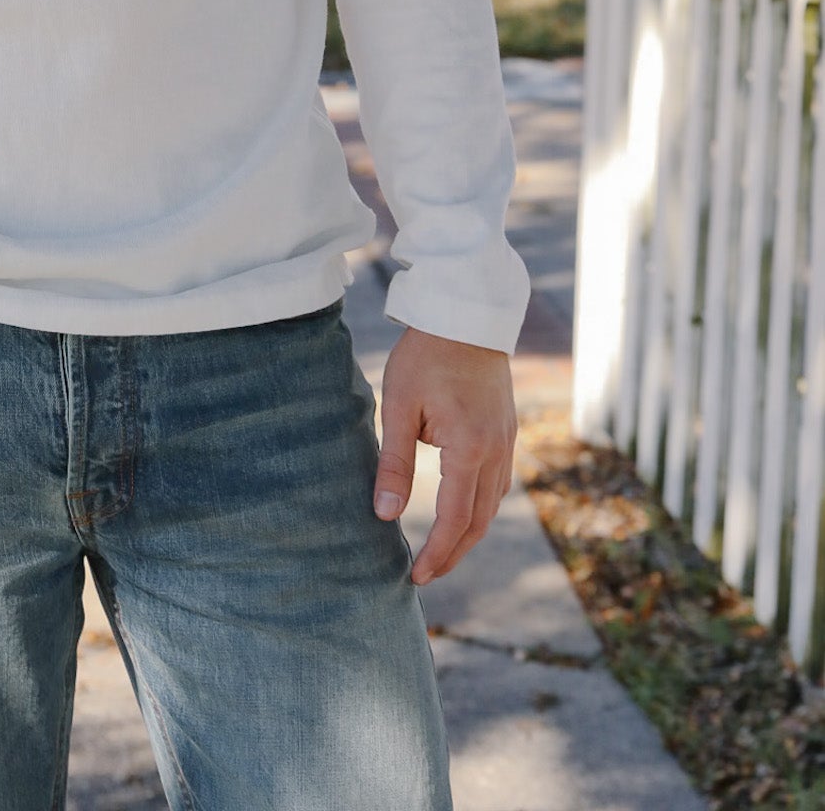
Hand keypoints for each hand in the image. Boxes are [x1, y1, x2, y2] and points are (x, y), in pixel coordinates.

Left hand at [371, 325, 516, 585]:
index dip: (436, 554)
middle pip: (479, 522)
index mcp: (470, 449)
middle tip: (426, 575)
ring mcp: (507, 442)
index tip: (415, 577)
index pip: (455, 521)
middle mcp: (496, 452)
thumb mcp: (400, 407)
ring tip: (440, 552)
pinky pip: (498, 484)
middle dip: (453, 554)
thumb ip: (394, 464)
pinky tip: (463, 513)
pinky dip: (480, 508)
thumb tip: (384, 515)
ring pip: (492, 506)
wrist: (467, 314)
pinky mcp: (506, 431)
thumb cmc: (426, 355)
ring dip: (468, 535)